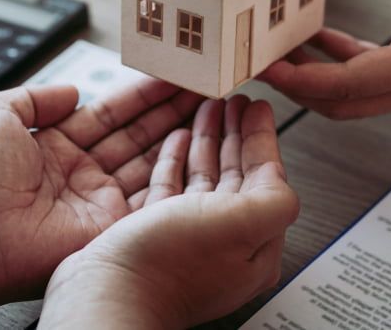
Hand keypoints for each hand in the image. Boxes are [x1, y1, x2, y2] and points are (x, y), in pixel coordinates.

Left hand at [0, 79, 205, 301]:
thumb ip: (37, 96)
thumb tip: (72, 90)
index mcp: (54, 145)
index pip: (111, 113)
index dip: (141, 94)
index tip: (170, 75)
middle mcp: (80, 173)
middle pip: (137, 135)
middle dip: (171, 111)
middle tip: (203, 88)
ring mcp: (97, 201)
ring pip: (150, 162)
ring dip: (181, 136)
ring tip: (211, 109)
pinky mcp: (109, 227)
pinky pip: (150, 196)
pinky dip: (175, 172)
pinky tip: (198, 145)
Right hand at [41, 96, 298, 328]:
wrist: (111, 290)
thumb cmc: (172, 263)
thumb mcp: (243, 225)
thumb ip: (275, 198)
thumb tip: (279, 176)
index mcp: (254, 246)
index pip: (267, 180)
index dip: (263, 139)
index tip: (259, 107)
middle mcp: (224, 243)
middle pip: (236, 175)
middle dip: (236, 134)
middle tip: (235, 100)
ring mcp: (188, 239)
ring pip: (204, 177)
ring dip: (207, 139)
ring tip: (207, 107)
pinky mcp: (153, 233)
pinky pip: (171, 188)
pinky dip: (176, 158)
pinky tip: (177, 137)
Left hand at [259, 0, 390, 118]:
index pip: (350, 84)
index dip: (300, 77)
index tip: (262, 61)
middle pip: (344, 105)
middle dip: (296, 85)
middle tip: (254, 58)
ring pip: (356, 102)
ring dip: (315, 79)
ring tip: (276, 46)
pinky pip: (372, 87)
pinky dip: (340, 69)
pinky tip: (316, 38)